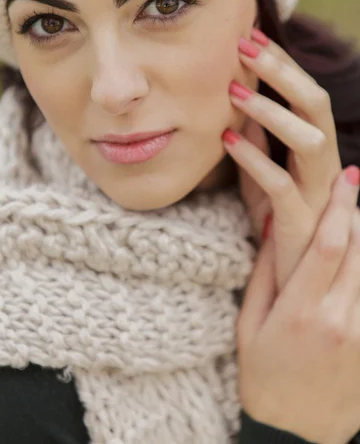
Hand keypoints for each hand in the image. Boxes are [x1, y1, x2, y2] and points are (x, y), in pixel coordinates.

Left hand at [223, 28, 342, 290]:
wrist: (291, 278)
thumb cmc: (276, 223)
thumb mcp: (263, 176)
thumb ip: (258, 143)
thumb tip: (241, 103)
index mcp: (317, 151)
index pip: (306, 96)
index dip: (282, 65)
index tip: (249, 36)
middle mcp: (325, 165)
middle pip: (315, 105)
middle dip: (282, 71)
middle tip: (244, 44)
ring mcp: (317, 193)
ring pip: (309, 140)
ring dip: (273, 111)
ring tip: (234, 90)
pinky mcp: (299, 222)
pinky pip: (281, 184)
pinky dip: (254, 160)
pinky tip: (227, 142)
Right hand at [237, 168, 359, 443]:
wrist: (295, 431)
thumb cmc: (263, 376)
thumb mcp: (248, 326)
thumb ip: (264, 274)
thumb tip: (277, 227)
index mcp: (300, 312)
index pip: (327, 246)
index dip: (339, 207)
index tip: (346, 178)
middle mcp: (338, 320)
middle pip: (358, 251)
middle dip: (357, 213)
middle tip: (352, 185)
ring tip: (355, 216)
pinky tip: (357, 258)